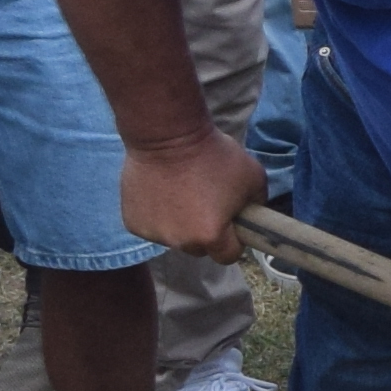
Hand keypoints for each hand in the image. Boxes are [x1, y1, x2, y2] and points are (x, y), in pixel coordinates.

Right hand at [116, 127, 262, 259]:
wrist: (167, 135)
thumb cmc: (213, 154)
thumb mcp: (253, 178)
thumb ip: (257, 205)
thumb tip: (252, 218)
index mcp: (211, 236)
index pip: (228, 255)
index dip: (234, 240)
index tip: (232, 223)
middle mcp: (181, 242)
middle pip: (200, 248)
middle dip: (207, 233)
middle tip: (206, 204)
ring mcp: (155, 234)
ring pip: (175, 238)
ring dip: (181, 224)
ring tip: (182, 194)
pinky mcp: (133, 224)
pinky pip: (153, 227)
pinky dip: (158, 216)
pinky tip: (162, 193)